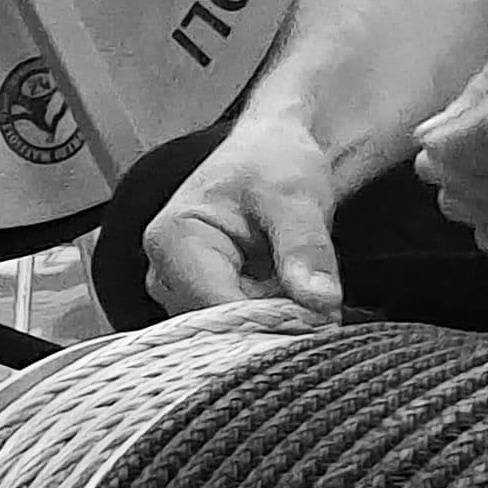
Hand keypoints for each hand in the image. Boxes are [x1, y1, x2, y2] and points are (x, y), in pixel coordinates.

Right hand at [144, 114, 345, 316]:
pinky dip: (271, 323)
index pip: (218, 308)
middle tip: (323, 311)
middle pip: (220, 329)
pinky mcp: (202, 304)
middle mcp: (164, 275)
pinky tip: (293, 302)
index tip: (319, 321)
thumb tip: (321, 302)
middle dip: (274, 326)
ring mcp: (180, 293)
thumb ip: (306, 248)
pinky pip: (238, 331)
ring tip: (307, 297)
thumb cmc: (273, 162)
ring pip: (231, 336)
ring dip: (275, 326)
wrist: (271, 151)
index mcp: (173, 241)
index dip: (271, 322)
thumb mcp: (296, 197)